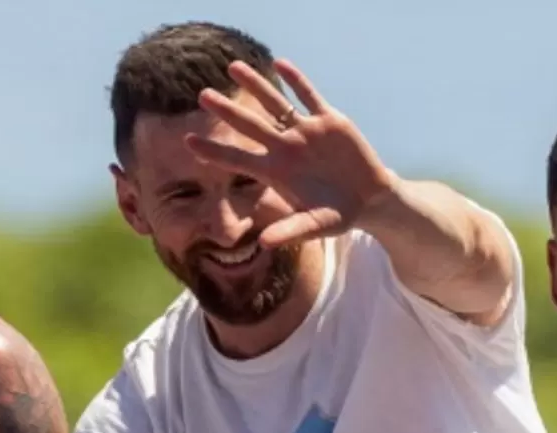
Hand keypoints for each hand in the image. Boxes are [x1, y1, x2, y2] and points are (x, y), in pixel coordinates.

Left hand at [186, 58, 393, 248]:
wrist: (369, 198)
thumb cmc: (337, 214)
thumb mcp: (315, 225)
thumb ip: (290, 231)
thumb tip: (264, 243)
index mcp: (276, 172)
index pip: (237, 159)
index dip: (213, 150)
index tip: (187, 141)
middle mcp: (285, 148)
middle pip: (250, 125)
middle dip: (227, 110)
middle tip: (202, 95)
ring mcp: (306, 132)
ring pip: (275, 103)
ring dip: (256, 85)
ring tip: (233, 66)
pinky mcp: (329, 122)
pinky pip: (309, 96)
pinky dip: (296, 81)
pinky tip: (280, 64)